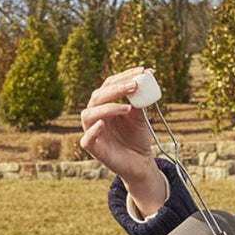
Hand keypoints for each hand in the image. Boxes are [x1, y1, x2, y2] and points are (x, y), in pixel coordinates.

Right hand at [79, 66, 156, 181]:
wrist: (140, 163)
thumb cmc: (137, 137)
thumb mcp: (141, 115)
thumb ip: (140, 98)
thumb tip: (148, 74)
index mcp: (105, 104)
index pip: (109, 84)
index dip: (124, 76)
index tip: (141, 71)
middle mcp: (96, 115)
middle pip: (98, 96)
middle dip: (116, 89)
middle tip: (135, 85)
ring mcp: (92, 131)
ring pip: (89, 114)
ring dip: (108, 107)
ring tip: (128, 108)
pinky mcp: (92, 148)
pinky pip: (87, 138)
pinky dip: (93, 130)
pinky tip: (103, 123)